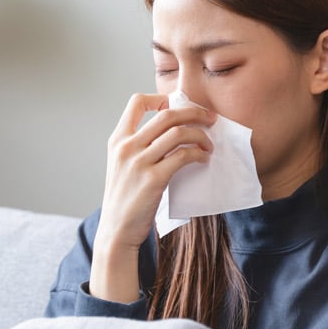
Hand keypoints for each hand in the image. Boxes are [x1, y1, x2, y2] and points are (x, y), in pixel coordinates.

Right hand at [90, 93, 215, 302]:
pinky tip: (203, 159)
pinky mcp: (154, 179)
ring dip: (201, 135)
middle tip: (210, 118)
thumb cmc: (124, 199)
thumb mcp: (121, 166)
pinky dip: (198, 154)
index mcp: (117, 140)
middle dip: (194, 112)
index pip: (136, 102)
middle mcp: (127, 147)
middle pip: (167, 115)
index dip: (160, 98)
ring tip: (209, 145)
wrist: (116, 230)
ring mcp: (139, 162)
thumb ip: (138, 146)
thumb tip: (171, 131)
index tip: (177, 106)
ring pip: (178, 133)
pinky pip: (183, 156)